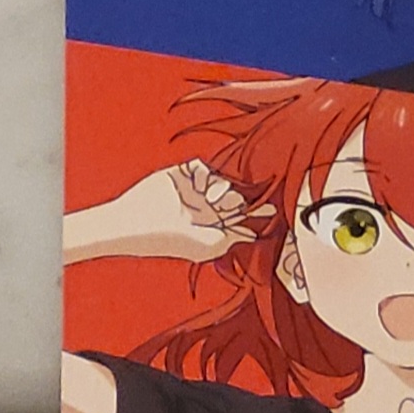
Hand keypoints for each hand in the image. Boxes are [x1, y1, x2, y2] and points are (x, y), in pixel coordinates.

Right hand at [105, 161, 271, 263]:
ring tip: (211, 199)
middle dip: (238, 198)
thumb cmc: (174, 240)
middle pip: (234, 194)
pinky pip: (202, 166)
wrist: (142, 223)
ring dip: (221, 187)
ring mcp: (196, 189)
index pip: (240, 215)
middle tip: (233, 204)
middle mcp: (207, 206)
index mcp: (214, 224)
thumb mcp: (208, 246)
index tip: (271, 207)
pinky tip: (196, 187)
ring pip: (221, 179)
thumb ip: (232, 238)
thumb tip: (253, 234)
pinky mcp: (183, 174)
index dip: (256, 210)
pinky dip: (204, 174)